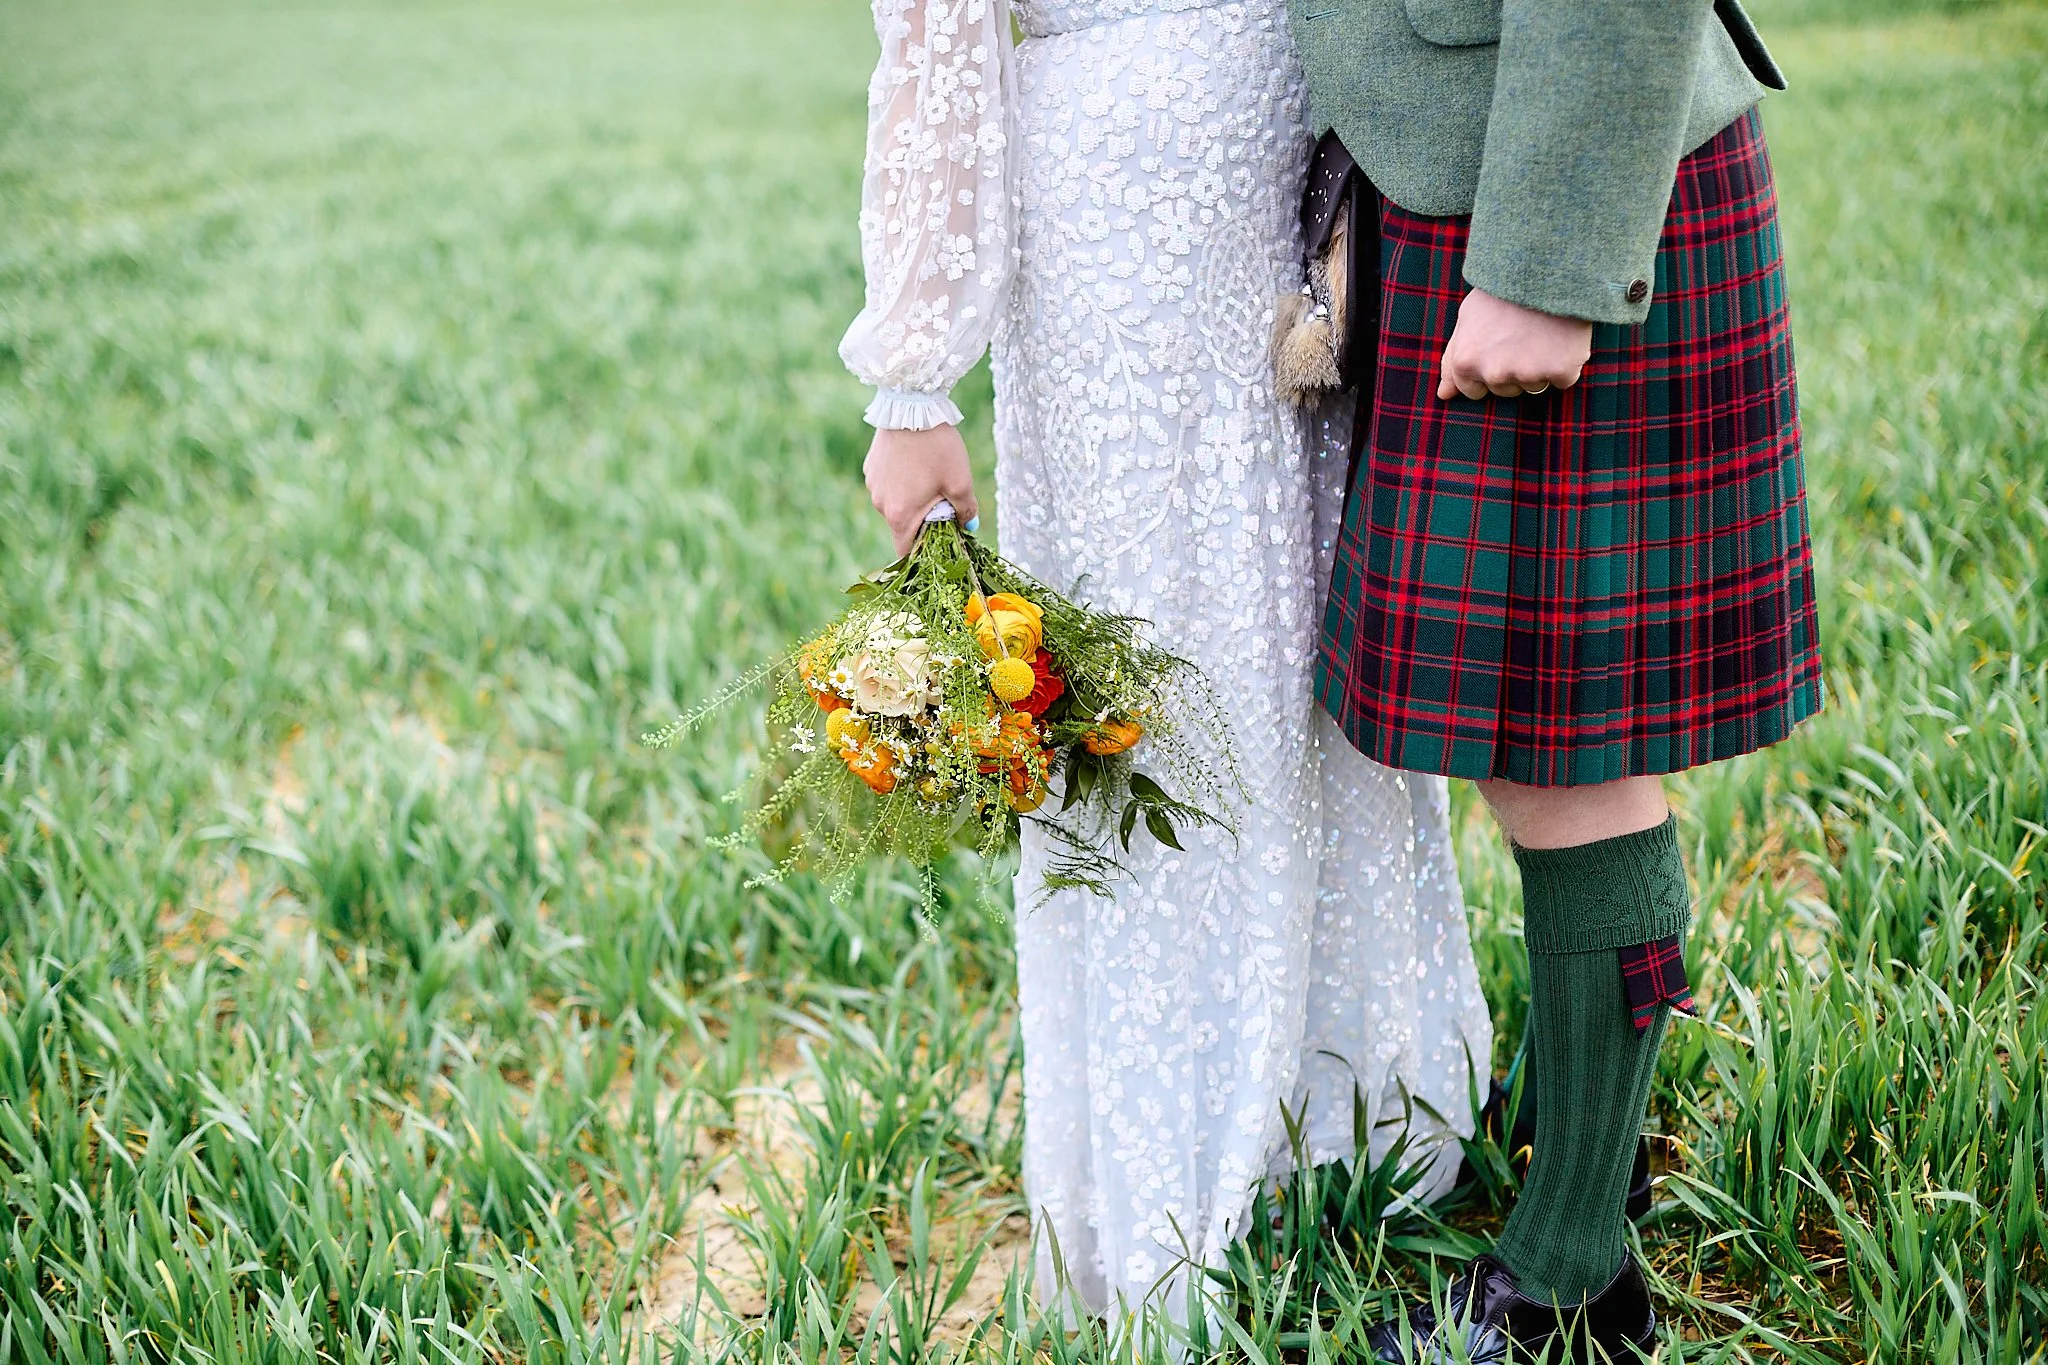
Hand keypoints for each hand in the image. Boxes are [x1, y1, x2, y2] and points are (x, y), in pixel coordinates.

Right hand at [864, 424, 980, 556]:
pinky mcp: (870, 467)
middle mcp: (880, 505)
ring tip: (929, 478)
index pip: (905, 551)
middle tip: (943, 503)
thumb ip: (966, 510)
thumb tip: (969, 526)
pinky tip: (915, 464)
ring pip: (894, 504)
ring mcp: (872, 485)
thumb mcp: (961, 482)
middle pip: (902, 526)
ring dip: (910, 500)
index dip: (923, 552)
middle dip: (922, 521)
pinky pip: (887, 485)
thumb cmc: (938, 449)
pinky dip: (900, 483)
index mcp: (900, 515)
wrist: (912, 408)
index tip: (939, 542)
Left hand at [1437, 288, 1593, 400]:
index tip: (1497, 349)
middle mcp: (1494, 374)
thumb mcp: (1467, 319)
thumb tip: (1443, 395)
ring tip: (1541, 333)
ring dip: (1540, 367)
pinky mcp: (1561, 371)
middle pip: (1505, 390)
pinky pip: (1564, 379)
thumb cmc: (1502, 291)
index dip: (1487, 370)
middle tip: (1522, 334)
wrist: (1545, 267)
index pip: (1473, 391)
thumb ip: (1452, 360)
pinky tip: (1563, 337)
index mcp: (1466, 363)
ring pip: (1535, 386)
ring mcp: (1528, 374)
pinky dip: (1567, 363)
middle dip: (1512, 369)